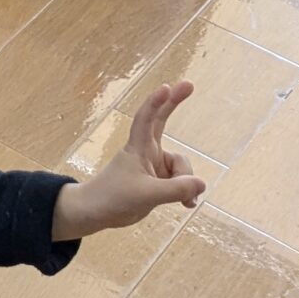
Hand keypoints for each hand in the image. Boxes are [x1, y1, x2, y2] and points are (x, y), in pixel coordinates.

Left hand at [53, 82, 205, 239]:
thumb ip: (175, 189)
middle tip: (189, 84)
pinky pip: (181, 183)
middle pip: (162, 122)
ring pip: (181, 167)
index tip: (166, 86)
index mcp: (138, 149)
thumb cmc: (112, 198)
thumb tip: (202, 184)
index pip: (146, 119)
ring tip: (182, 202)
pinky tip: (187, 205)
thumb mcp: (146, 195)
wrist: (96, 214)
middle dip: (174, 103)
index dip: (156, 103)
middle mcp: (147, 153)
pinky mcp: (158, 181)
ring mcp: (154, 166)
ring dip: (185, 183)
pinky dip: (186, 193)